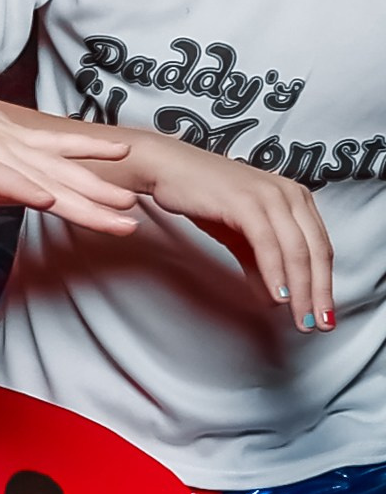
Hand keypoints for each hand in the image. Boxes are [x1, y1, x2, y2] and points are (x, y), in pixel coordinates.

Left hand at [0, 45, 136, 279]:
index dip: (16, 186)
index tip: (47, 199)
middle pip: (40, 176)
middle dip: (81, 202)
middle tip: (121, 225)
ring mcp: (5, 136)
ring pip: (56, 162)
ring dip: (94, 183)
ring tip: (128, 203)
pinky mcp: (15, 128)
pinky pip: (56, 139)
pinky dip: (88, 145)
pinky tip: (120, 150)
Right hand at [125, 131, 333, 328]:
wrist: (169, 169)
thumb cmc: (204, 196)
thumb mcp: (239, 236)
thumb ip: (259, 265)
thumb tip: (275, 297)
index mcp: (295, 198)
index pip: (321, 248)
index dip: (325, 284)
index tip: (323, 314)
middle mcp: (289, 194)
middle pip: (316, 251)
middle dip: (318, 293)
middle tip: (317, 323)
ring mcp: (269, 196)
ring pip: (295, 250)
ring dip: (300, 289)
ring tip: (299, 316)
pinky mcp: (246, 202)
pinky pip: (267, 244)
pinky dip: (275, 272)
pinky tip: (277, 295)